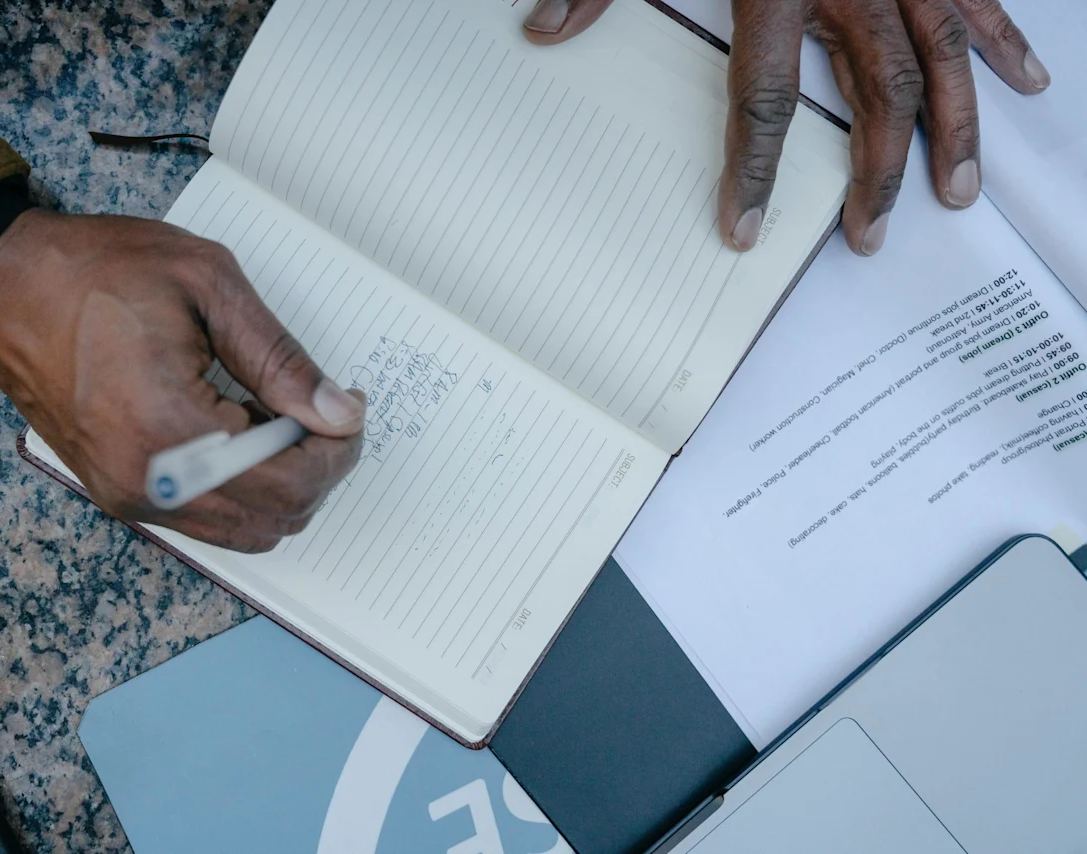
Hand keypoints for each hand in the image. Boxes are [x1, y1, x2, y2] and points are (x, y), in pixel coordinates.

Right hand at [0, 210, 365, 552]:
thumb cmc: (96, 271)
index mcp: (169, 428)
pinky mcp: (122, 495)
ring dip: (284, 483)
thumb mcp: (207, 285)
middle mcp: (148, 483)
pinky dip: (246, 489)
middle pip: (276, 516)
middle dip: (319, 467)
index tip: (347, 407)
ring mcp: (130, 498)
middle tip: (325, 410)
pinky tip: (244, 433)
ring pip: (248, 530)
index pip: (289, 482)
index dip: (337, 450)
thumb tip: (337, 413)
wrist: (4, 286)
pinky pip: (210, 519)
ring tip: (280, 417)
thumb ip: (280, 358)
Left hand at [523, 0, 1050, 255]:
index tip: (744, 228)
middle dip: (878, 170)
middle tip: (871, 233)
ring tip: (958, 192)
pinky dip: (1002, 36)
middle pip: (875, 91)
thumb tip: (542, 29)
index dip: (751, 171)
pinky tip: (1024, 82)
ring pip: (940, 55)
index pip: (761, 100)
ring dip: (956, 127)